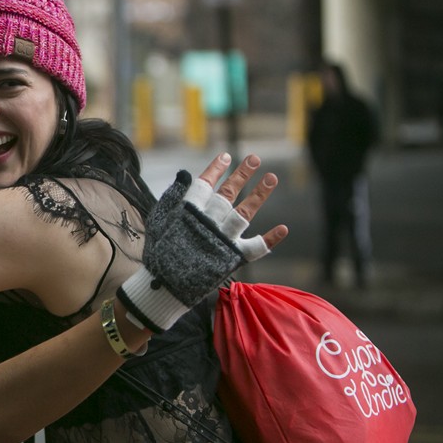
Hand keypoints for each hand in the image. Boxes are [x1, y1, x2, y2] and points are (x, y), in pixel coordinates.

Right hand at [117, 152, 286, 332]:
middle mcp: (208, 222)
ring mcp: (222, 239)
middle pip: (227, 194)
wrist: (166, 286)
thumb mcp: (159, 221)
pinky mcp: (233, 257)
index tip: (225, 157)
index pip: (204, 185)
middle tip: (254, 159)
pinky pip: (256, 248)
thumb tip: (185, 175)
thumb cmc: (159, 253)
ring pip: (244, 213)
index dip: (215, 170)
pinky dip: (270, 239)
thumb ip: (172, 198)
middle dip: (241, 175)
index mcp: (189, 213)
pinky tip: (284, 228)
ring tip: (271, 178)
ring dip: (259, 195)